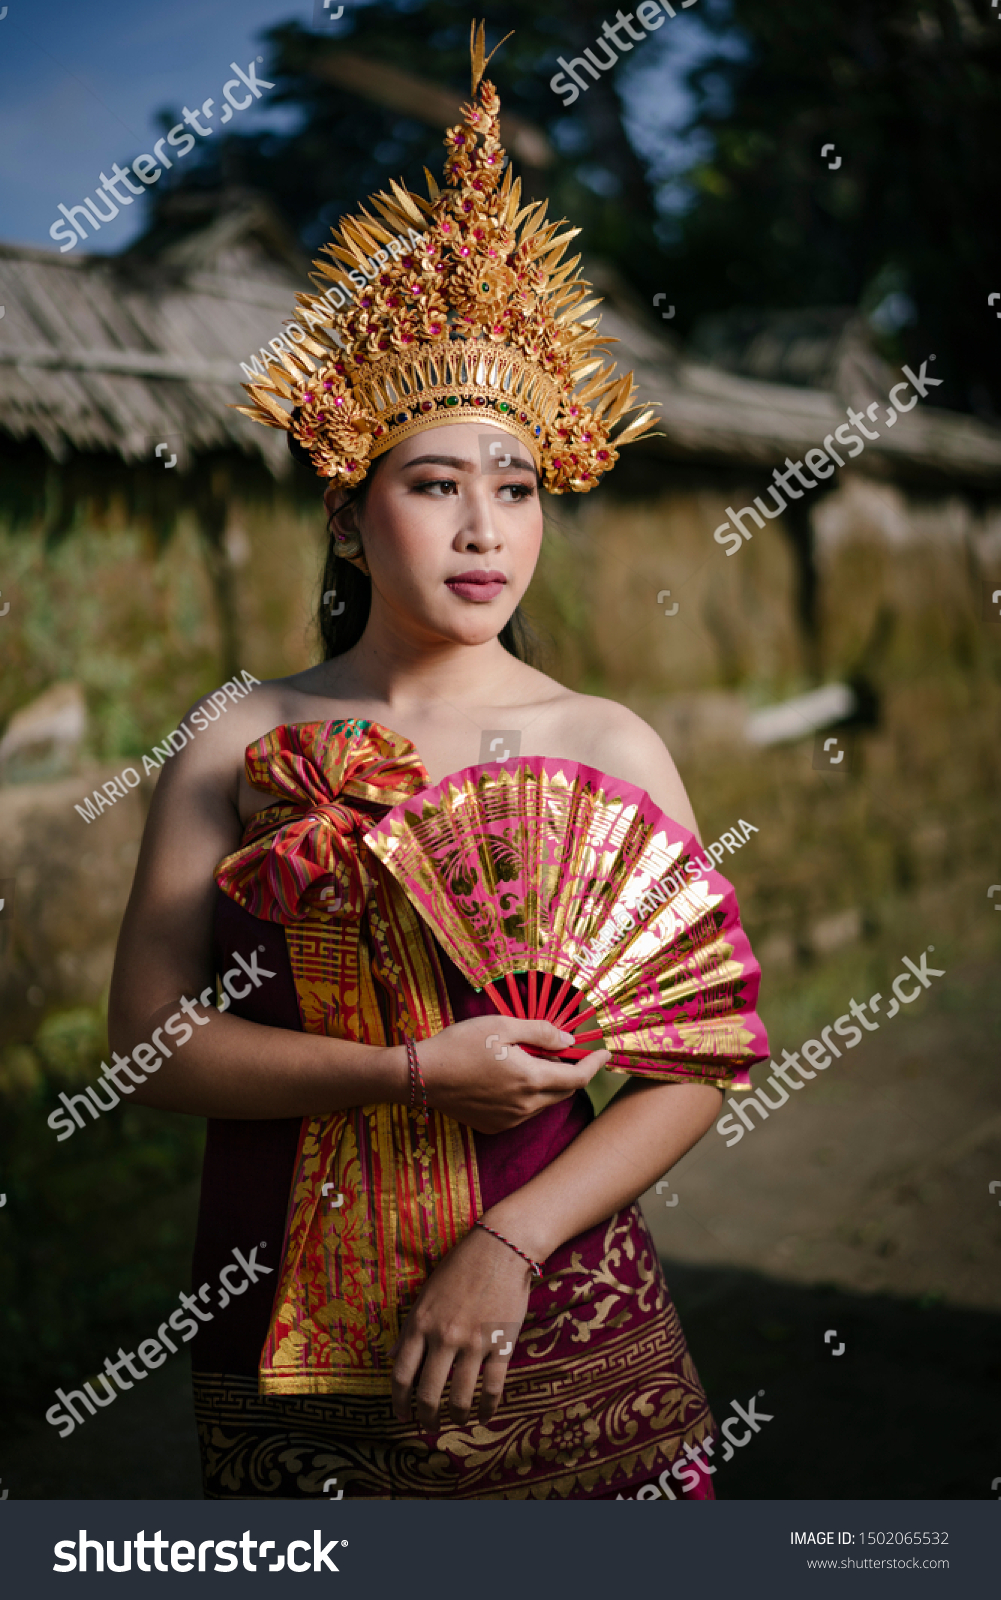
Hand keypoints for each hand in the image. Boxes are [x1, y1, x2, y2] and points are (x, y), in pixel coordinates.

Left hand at [390, 1224, 533, 1426]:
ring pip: (460, 1397)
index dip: (399, 1401)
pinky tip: (485, 1416)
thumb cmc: (460, 1267)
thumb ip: (409, 1327)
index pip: (401, 1374)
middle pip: (428, 1393)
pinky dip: (488, 1408)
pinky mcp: (501, 1345)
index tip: (402, 1415)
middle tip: (428, 1426)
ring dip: (456, 1416)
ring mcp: (473, 1343)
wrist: (501, 1247)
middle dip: (426, 1416)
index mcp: (420, 1323)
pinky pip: (492, 1387)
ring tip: (456, 1421)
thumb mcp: (426, 1293)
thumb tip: (391, 1356)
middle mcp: (444, 1337)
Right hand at [413, 1015, 608, 1133]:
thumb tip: (569, 1039)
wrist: (422, 1075)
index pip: (577, 1078)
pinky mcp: (493, 1127)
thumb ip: (541, 1032)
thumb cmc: (460, 1044)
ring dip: (548, 1085)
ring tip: (533, 1061)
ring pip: (543, 1103)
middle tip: (569, 1052)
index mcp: (530, 1079)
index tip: (605, 1053)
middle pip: (564, 1093)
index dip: (595, 1065)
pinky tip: (510, 1079)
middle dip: (573, 1073)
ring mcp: (509, 1120)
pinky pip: (523, 1112)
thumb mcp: (503, 1026)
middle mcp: (524, 1106)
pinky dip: (528, 1097)